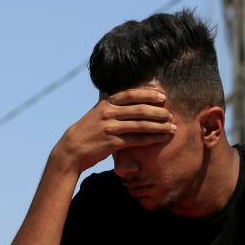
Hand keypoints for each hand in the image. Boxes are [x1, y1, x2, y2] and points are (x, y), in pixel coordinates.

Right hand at [51, 88, 175, 173]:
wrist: (71, 150)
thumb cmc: (87, 132)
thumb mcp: (97, 114)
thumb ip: (113, 108)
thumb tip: (132, 101)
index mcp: (106, 104)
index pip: (131, 94)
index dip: (148, 94)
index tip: (163, 96)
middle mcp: (108, 114)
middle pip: (139, 109)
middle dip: (158, 112)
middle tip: (171, 115)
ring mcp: (110, 128)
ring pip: (141, 125)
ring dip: (159, 126)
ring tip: (173, 128)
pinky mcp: (112, 143)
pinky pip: (136, 140)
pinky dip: (152, 139)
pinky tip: (162, 138)